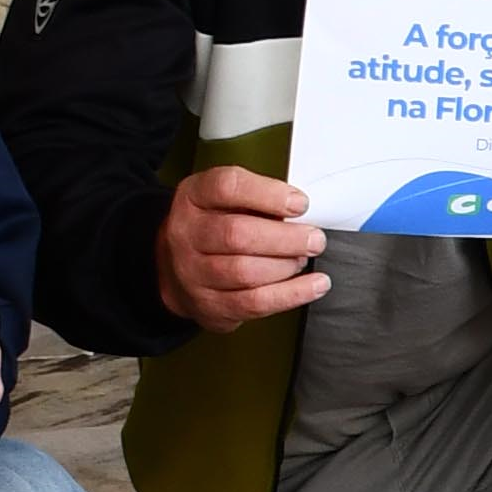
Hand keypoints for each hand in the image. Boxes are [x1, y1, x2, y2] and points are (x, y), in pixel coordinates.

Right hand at [156, 165, 324, 330]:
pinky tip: (313, 285)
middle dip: (286, 238)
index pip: (227, 187)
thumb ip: (258, 199)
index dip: (268, 194)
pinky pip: (254, 302)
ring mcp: (192, 272)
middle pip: (237, 235)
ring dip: (286, 266)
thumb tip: (301, 209)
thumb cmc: (214, 227)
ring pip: (245, 272)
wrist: (176, 270)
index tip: (300, 204)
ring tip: (304, 258)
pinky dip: (291, 294)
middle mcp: (186, 233)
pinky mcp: (209, 304)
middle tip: (314, 239)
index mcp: (193, 197)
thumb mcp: (225, 200)